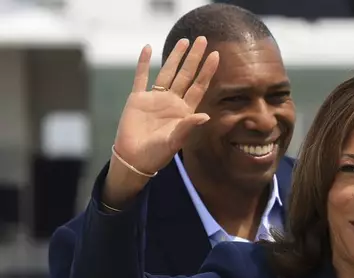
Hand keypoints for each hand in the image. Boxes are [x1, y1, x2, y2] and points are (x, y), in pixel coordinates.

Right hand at [102, 37, 219, 207]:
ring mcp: (155, 99)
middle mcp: (172, 101)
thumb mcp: (175, 141)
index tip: (216, 56)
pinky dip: (143, 63)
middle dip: (194, 58)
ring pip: (167, 72)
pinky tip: (147, 48)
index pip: (198, 86)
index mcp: (184, 111)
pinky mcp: (137, 99)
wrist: (135, 159)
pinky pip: (141, 77)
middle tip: (203, 40)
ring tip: (184, 41)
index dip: (207, 71)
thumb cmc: (157, 154)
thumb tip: (206, 117)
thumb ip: (188, 126)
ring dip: (175, 57)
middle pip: (186, 74)